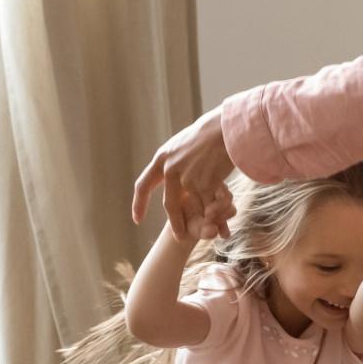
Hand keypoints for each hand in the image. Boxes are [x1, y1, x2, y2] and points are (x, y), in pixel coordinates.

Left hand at [134, 108, 236, 240]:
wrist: (226, 128)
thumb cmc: (211, 131)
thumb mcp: (184, 143)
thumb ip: (177, 158)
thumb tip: (176, 165)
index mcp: (162, 158)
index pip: (143, 185)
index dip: (139, 204)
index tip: (136, 219)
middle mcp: (170, 170)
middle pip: (170, 205)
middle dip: (176, 223)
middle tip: (179, 236)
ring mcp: (187, 178)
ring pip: (194, 208)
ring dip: (204, 223)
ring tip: (211, 234)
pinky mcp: (205, 184)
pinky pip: (211, 207)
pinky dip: (219, 220)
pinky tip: (224, 229)